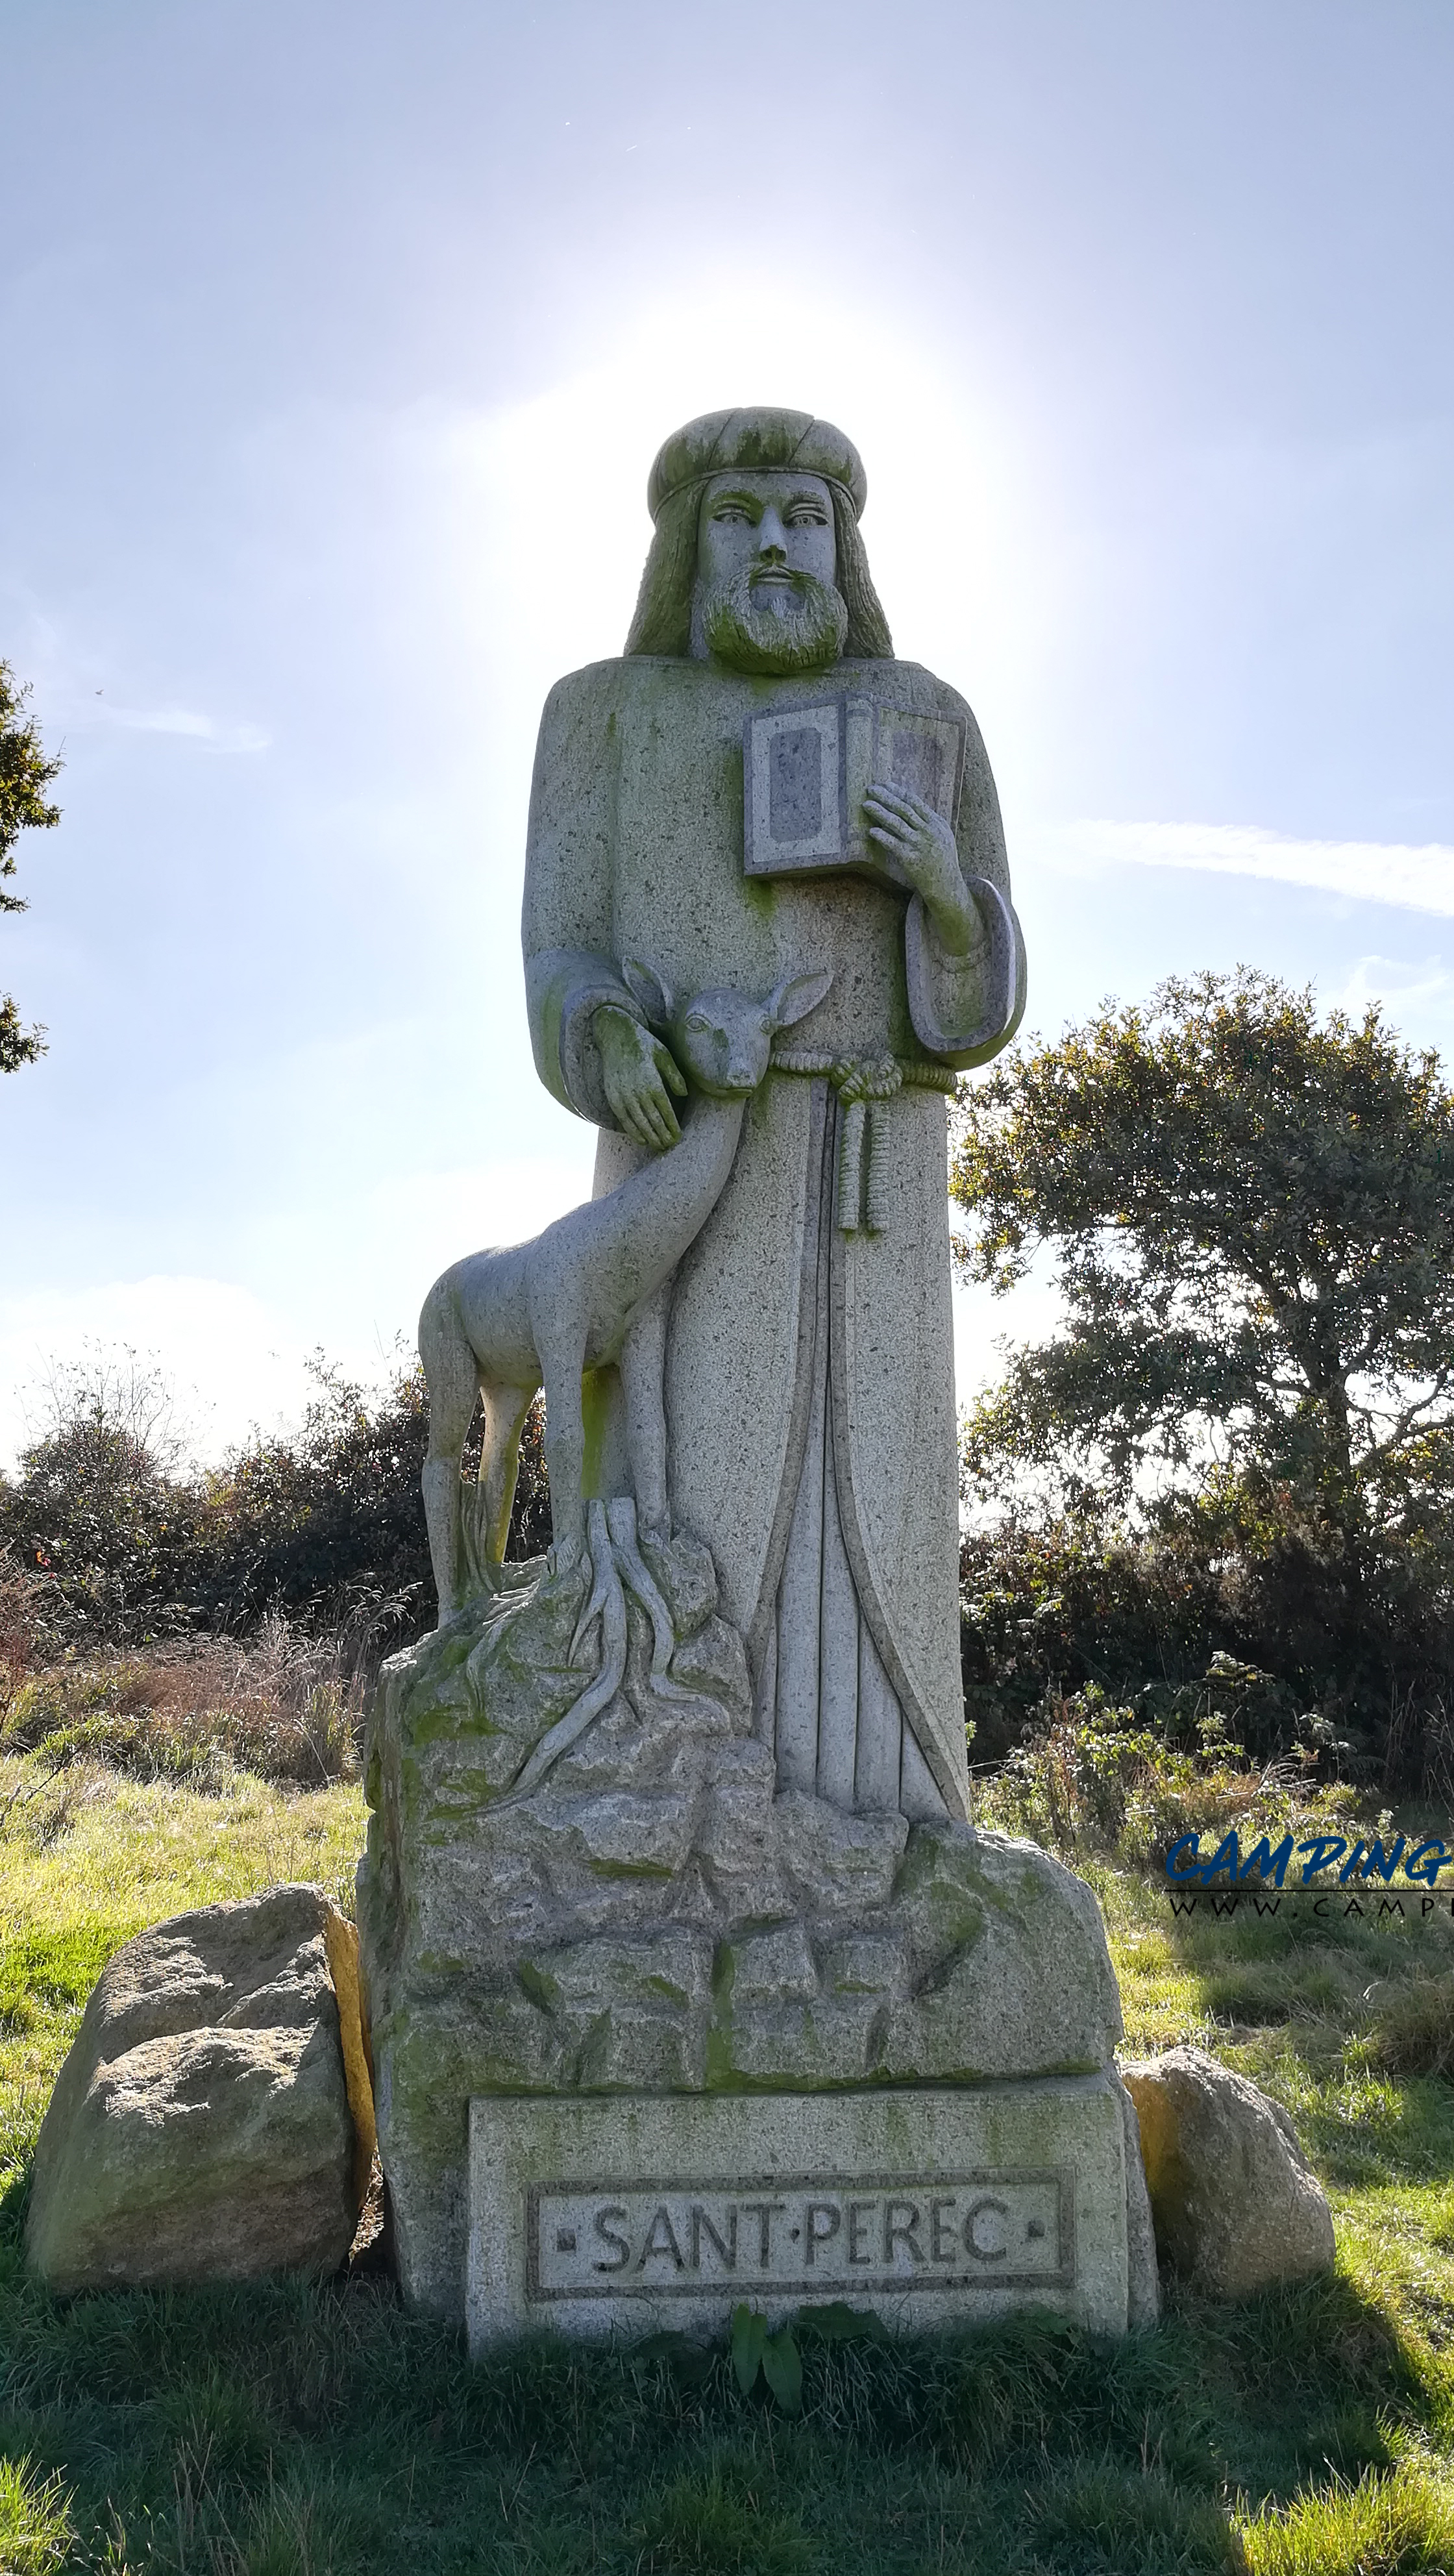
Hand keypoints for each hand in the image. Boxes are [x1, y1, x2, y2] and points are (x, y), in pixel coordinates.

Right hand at [593, 1004, 687, 1150]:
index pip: (665, 1111)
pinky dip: (633, 1132)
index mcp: (652, 1082)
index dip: (672, 1127)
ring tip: (659, 1146)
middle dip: (662, 1136)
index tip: (679, 1136)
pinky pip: (624, 1120)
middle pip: (653, 1121)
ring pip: (639, 1123)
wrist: (615, 1036)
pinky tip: (641, 1139)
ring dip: (650, 1137)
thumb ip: (674, 1075)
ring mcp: (623, 1095)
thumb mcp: (664, 1054)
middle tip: (670, 1146)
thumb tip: (683, 1094)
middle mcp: (637, 1092)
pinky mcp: (613, 1097)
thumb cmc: (644, 1044)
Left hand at [863, 782, 984, 956]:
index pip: (915, 802)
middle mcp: (929, 831)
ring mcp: (920, 845)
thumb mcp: (942, 838)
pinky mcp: (911, 859)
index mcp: (937, 823)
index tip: (885, 784)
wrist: (947, 887)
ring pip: (896, 823)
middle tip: (870, 789)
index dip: (898, 792)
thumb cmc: (942, 862)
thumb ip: (928, 823)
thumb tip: (909, 809)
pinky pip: (892, 844)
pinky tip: (871, 831)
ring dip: (879, 812)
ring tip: (866, 804)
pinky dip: (881, 835)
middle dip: (885, 797)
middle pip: (904, 808)